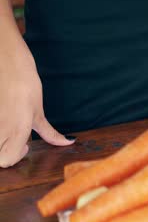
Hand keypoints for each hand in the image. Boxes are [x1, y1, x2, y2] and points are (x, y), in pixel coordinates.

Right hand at [0, 42, 73, 167]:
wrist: (5, 61)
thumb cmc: (25, 85)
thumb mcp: (38, 111)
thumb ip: (50, 133)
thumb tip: (67, 142)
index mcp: (16, 130)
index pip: (7, 160)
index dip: (15, 157)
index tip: (24, 145)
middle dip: (3, 153)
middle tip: (13, 139)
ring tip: (7, 128)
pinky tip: (1, 117)